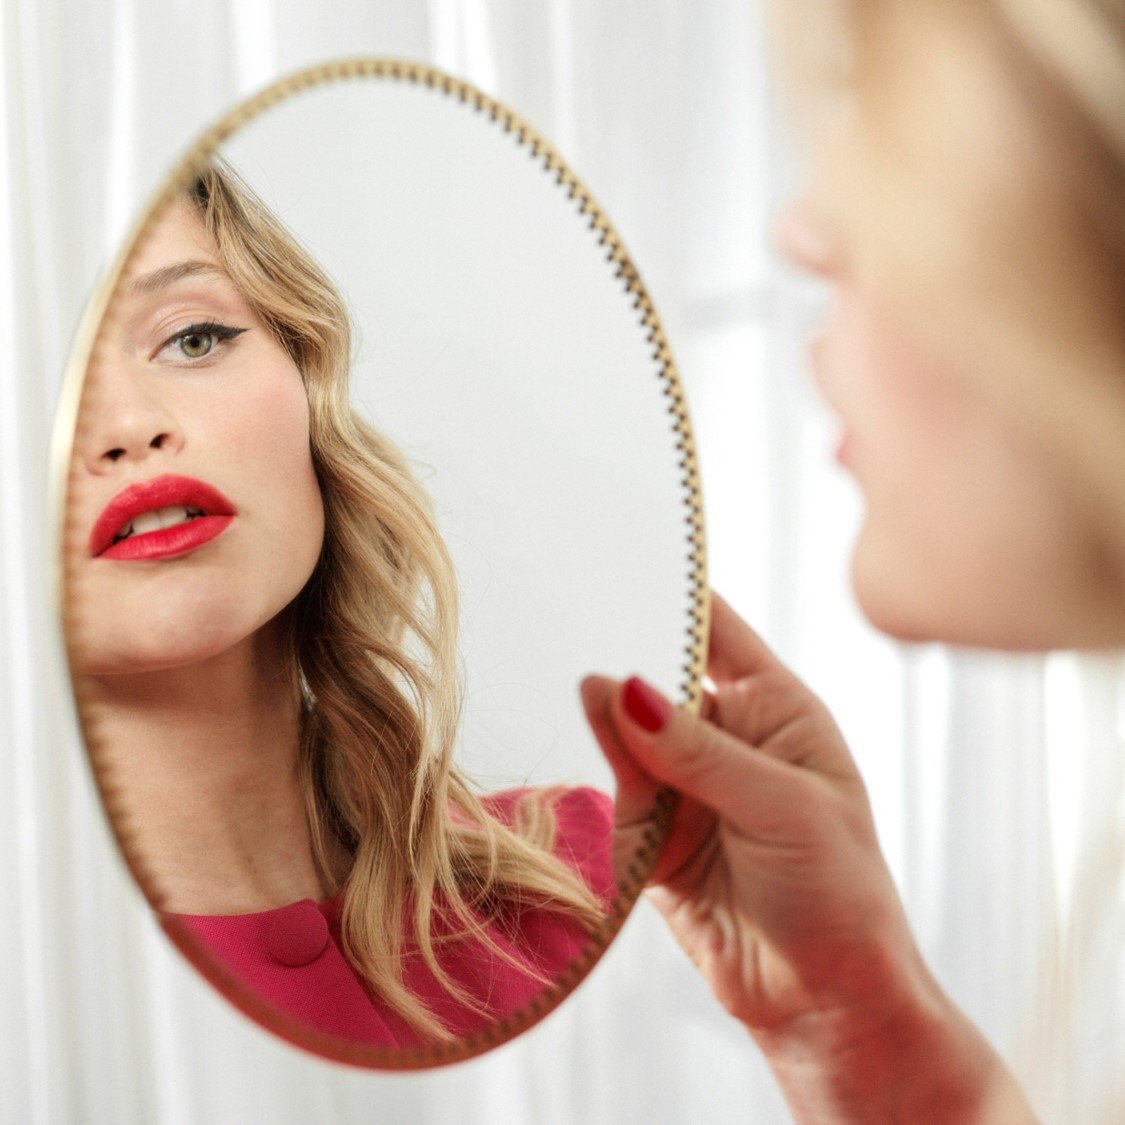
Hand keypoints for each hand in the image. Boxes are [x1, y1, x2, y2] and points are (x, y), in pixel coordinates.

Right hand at [581, 591, 1034, 1120]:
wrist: (824, 1003)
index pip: (717, 630)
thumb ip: (695, 749)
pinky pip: (615, 789)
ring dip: (606, 716)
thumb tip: (613, 685)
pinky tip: (581, 744)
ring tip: (579, 685)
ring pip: (628, 731)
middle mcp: (726, 738)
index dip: (676, 594)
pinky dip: (599, 773)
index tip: (623, 557)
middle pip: (660, 676)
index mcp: (776, 709)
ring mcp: (686, 785)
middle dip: (625, 653)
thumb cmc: (838, 892)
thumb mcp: (782, 806)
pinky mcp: (652, 834)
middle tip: (572, 616)